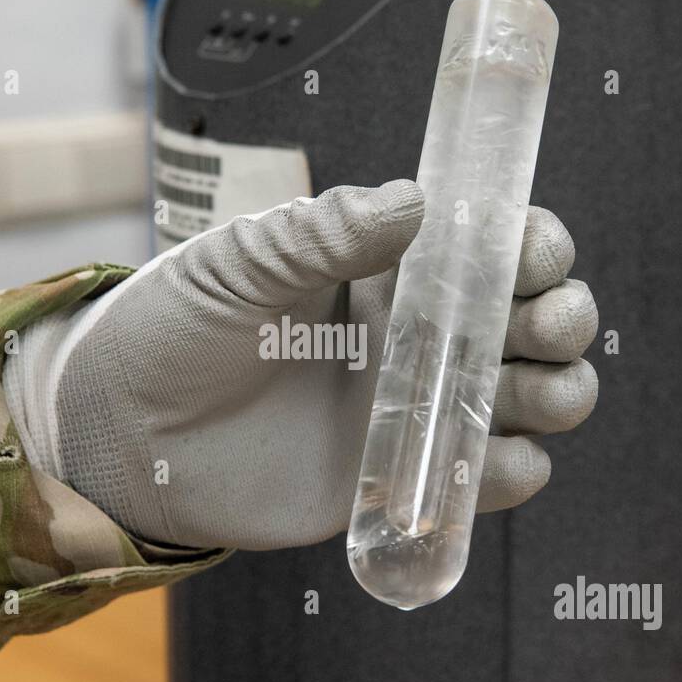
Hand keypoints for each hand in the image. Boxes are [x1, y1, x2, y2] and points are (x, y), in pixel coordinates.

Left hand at [28, 180, 597, 550]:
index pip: (487, 248)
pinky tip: (500, 460)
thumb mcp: (239, 265)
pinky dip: (511, 471)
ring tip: (538, 396)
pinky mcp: (395, 478)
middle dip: (562, 318)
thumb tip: (418, 202)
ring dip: (558, 393)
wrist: (119, 437)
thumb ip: (322, 234)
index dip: (530, 245)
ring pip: (527, 398)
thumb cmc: (171, 331)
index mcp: (384, 272)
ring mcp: (410, 410)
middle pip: (529, 322)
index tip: (534, 252)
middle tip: (543, 326)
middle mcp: (413, 338)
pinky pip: (482, 478)